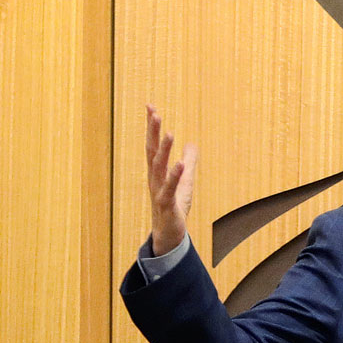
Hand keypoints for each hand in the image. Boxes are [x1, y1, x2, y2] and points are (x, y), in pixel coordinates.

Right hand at [145, 104, 197, 256]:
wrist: (169, 235)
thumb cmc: (174, 208)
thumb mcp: (185, 182)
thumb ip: (189, 162)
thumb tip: (192, 144)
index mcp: (157, 172)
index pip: (152, 145)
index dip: (151, 127)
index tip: (150, 106)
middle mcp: (154, 179)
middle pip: (152, 152)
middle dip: (152, 132)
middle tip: (154, 113)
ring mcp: (159, 191)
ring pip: (159, 168)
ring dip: (164, 150)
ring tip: (169, 133)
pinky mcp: (167, 205)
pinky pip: (169, 188)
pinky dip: (174, 176)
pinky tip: (179, 163)